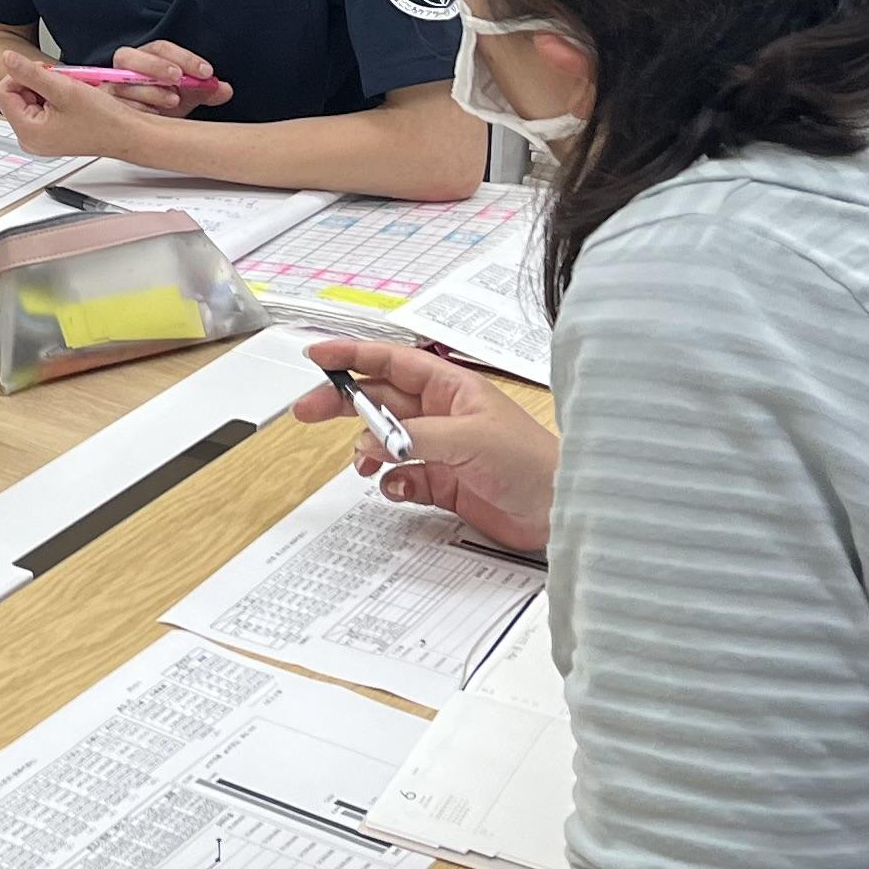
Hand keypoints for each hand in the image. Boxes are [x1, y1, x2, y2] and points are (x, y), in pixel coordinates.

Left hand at [0, 57, 149, 161]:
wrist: (127, 134)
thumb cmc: (103, 120)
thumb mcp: (63, 88)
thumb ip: (30, 72)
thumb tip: (7, 58)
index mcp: (27, 132)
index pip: (2, 92)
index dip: (21, 76)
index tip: (45, 73)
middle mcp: (29, 139)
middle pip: (15, 95)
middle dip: (37, 83)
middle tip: (62, 83)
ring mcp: (40, 138)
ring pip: (30, 99)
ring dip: (48, 88)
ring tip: (70, 92)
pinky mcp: (50, 134)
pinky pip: (42, 107)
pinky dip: (55, 97)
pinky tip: (72, 99)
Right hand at [109, 40, 230, 115]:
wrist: (146, 126)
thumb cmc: (163, 104)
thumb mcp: (187, 96)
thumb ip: (205, 90)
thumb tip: (224, 89)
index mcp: (146, 58)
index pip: (161, 48)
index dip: (184, 58)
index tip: (205, 72)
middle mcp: (125, 69)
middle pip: (130, 57)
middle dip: (156, 66)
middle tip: (178, 78)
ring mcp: (112, 87)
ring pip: (122, 82)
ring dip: (150, 90)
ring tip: (173, 100)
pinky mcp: (107, 107)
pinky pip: (116, 106)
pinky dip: (137, 109)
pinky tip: (154, 114)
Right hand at [296, 335, 556, 555]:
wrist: (561, 512)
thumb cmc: (533, 464)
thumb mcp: (470, 439)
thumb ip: (416, 437)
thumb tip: (373, 441)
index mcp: (451, 388)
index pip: (391, 361)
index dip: (352, 356)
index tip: (317, 356)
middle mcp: (442, 414)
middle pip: (379, 400)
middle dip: (342, 404)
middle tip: (308, 411)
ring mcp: (441, 449)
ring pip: (385, 441)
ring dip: (367, 450)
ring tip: (362, 462)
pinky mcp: (444, 483)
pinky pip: (401, 477)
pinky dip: (391, 482)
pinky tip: (398, 487)